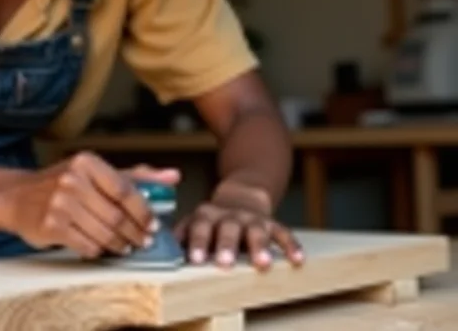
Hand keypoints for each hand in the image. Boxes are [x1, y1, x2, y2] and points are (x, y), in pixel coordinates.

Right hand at [0, 152, 179, 258]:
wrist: (16, 197)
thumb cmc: (61, 184)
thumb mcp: (94, 173)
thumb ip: (134, 176)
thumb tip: (173, 176)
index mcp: (86, 161)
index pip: (125, 189)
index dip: (143, 211)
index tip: (153, 225)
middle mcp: (72, 179)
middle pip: (116, 214)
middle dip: (134, 232)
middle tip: (142, 241)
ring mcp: (60, 202)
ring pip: (104, 232)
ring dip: (119, 245)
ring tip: (124, 247)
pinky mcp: (51, 225)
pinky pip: (86, 245)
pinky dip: (98, 250)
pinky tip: (101, 248)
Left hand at [174, 178, 303, 271]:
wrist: (241, 196)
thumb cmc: (213, 220)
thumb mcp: (196, 222)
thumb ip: (182, 235)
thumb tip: (161, 248)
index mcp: (207, 215)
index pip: (200, 227)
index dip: (198, 242)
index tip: (196, 260)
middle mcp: (229, 215)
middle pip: (228, 228)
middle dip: (226, 245)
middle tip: (224, 263)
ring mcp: (252, 218)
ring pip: (256, 230)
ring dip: (259, 246)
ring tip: (263, 264)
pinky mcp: (272, 223)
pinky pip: (283, 232)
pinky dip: (291, 245)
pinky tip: (297, 260)